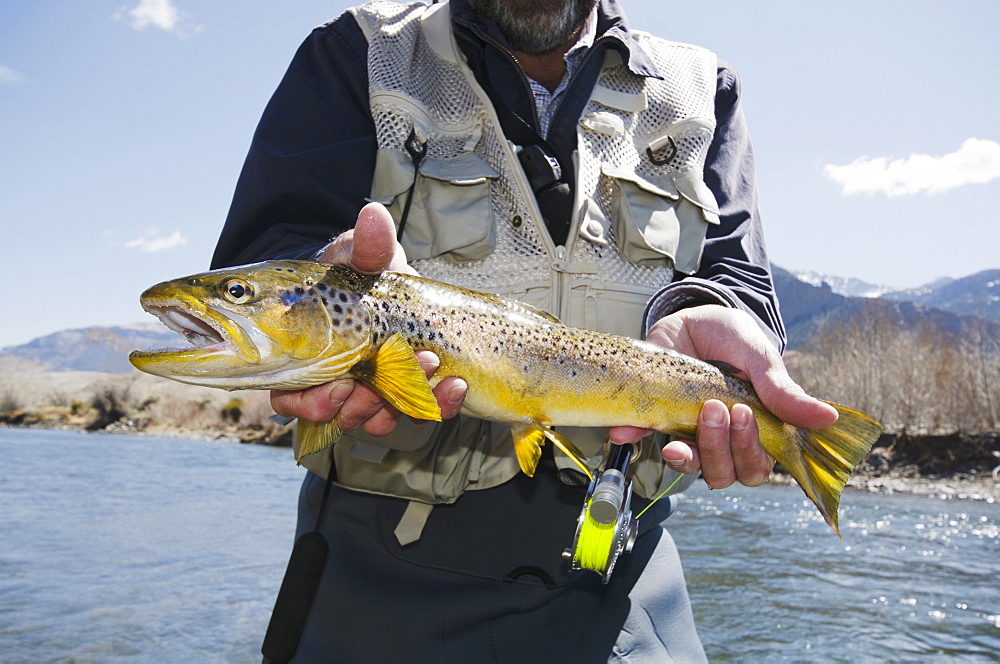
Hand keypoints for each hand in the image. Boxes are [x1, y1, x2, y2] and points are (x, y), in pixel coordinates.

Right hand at [270, 203, 466, 434]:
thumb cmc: (363, 273)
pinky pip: (415, 414)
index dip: (314, 401)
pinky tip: (455, 385)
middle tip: (398, 368)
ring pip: (376, 420)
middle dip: (367, 402)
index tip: (344, 385)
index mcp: (302, 356)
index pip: (292, 397)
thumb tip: (374, 215)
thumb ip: (367, 244)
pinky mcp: (404, 398)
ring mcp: (367, 393)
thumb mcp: (363, 257)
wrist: (395, 289)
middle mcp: (329, 382)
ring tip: (431, 365)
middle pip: (338, 415)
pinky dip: (437, 404)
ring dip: (404, 401)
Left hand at [608, 305, 837, 487]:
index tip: (745, 414)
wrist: (690, 316)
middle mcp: (721, 439)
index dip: (751, 451)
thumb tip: (827, 417)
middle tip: (715, 409)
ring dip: (689, 452)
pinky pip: (644, 439)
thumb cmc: (731, 339)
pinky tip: (626, 430)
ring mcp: (688, 432)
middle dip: (721, 447)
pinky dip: (635, 436)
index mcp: (753, 429)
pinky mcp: (655, 420)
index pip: (757, 464)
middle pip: (726, 472)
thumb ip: (782, 389)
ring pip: (692, 466)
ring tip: (688, 420)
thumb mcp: (757, 356)